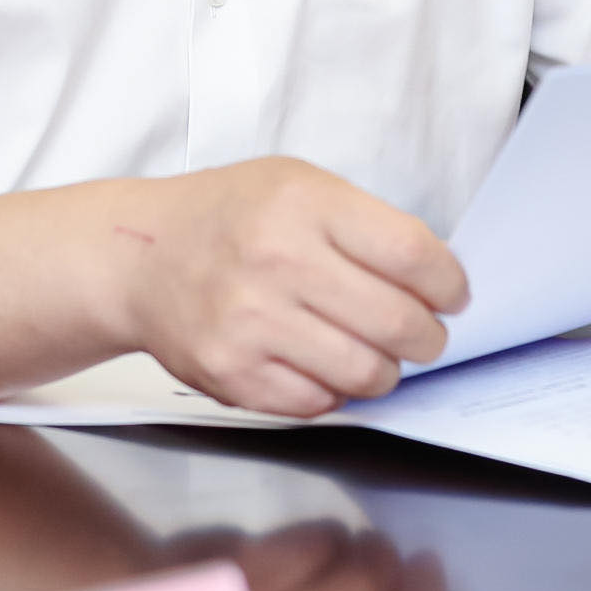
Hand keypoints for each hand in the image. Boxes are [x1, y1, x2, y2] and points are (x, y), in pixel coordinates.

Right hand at [114, 158, 467, 417]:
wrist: (138, 256)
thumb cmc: (230, 216)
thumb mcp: (299, 185)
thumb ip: (364, 225)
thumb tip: (435, 280)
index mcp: (304, 205)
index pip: (412, 254)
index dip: (448, 283)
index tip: (453, 294)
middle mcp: (277, 263)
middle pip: (397, 322)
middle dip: (428, 337)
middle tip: (427, 335)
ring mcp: (251, 324)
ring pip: (365, 373)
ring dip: (386, 370)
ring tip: (377, 353)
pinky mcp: (232, 375)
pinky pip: (317, 405)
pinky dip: (335, 391)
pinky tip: (325, 365)